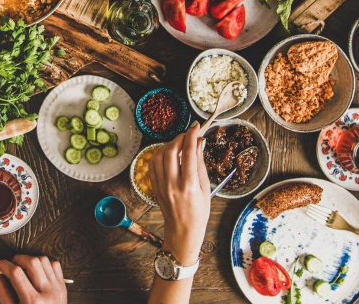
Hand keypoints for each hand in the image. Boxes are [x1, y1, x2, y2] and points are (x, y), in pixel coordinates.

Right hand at [0, 255, 67, 303]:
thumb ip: (3, 293)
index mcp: (33, 302)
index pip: (16, 273)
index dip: (3, 264)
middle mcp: (47, 293)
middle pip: (31, 262)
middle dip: (17, 259)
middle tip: (10, 265)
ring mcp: (57, 289)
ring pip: (44, 260)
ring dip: (30, 260)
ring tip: (23, 268)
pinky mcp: (63, 287)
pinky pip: (55, 265)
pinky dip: (44, 264)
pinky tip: (37, 272)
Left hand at [148, 122, 210, 265]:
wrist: (183, 231)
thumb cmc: (199, 212)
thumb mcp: (205, 188)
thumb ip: (200, 164)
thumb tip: (199, 143)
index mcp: (188, 186)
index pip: (189, 154)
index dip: (192, 136)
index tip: (196, 127)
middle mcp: (172, 185)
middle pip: (171, 151)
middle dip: (179, 138)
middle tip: (188, 134)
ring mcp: (161, 186)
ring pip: (159, 155)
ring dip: (169, 144)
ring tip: (179, 143)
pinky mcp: (154, 187)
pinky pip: (152, 164)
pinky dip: (159, 154)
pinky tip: (168, 153)